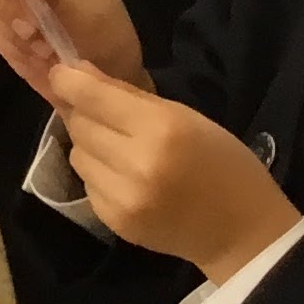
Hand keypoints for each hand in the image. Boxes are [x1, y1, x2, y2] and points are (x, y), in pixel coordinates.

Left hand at [46, 60, 300, 281]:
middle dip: (86, 115)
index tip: (61, 74)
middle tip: (109, 118)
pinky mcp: (115, 222)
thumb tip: (77, 71)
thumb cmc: (222, 164)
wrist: (242, 232)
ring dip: (91, 147)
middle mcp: (136, 164)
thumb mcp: (185, 116)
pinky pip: (87, 184)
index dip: (68, 81)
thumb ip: (128, 94)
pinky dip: (99, 176)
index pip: (90, 97)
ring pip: (77, 154)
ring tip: (122, 151)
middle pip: (79, 125)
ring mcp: (123, 198)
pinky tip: (127, 179)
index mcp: (160, 129)